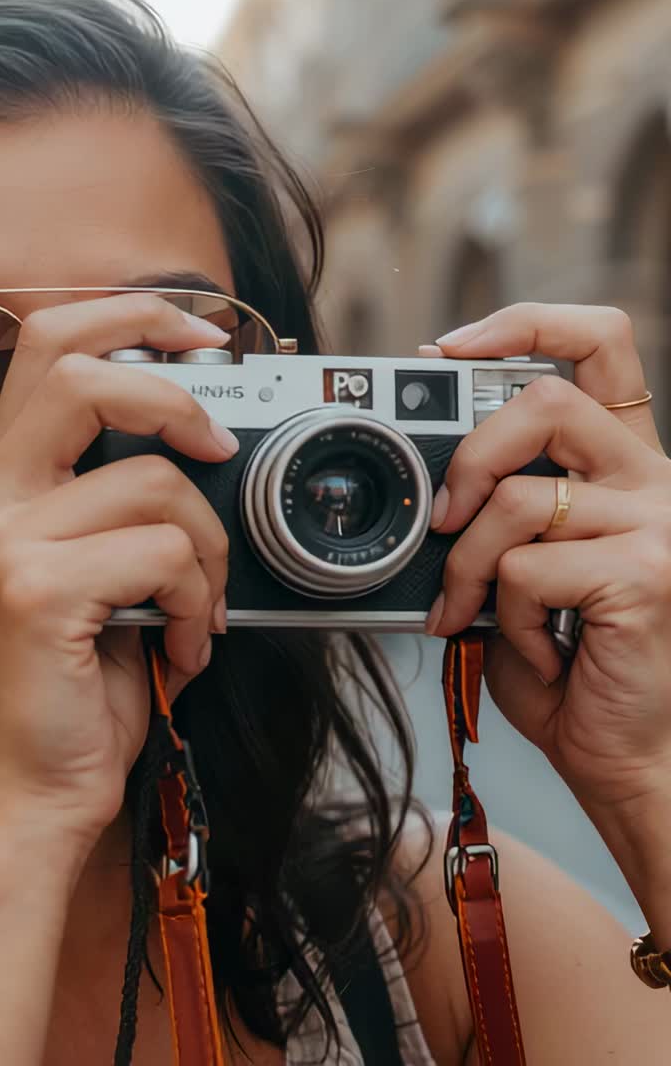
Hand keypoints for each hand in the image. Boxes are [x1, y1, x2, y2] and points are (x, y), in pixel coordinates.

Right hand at [0, 293, 236, 846]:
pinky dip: (198, 600)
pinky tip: (182, 646)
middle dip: (172, 387)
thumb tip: (210, 441)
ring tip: (200, 607)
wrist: (33, 796)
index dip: (129, 316)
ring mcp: (2, 539)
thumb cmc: (75, 689)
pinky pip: (164, 552)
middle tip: (218, 441)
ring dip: (209, 545)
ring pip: (153, 480)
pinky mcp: (37, 587)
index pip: (49, 348)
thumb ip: (129, 502)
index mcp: (2, 484)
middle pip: (77, 367)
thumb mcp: (103, 574)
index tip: (200, 334)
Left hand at [420, 303, 670, 812]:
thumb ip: (498, 513)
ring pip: (519, 498)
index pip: (599, 346)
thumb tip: (432, 477)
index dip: (525, 323)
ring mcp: (659, 523)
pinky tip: (537, 648)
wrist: (625, 758)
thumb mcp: (523, 569)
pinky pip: (527, 568)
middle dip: (470, 454)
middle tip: (443, 514)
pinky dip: (506, 617)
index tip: (449, 347)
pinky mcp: (647, 572)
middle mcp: (654, 481)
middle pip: (548, 400)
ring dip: (467, 564)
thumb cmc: (572, 667)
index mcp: (624, 467)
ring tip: (469, 611)